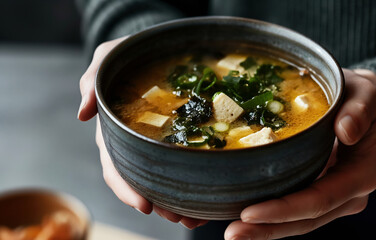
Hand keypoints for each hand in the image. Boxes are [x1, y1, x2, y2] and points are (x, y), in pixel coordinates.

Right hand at [78, 37, 207, 228]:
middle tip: (178, 218)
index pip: (115, 168)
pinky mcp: (172, 139)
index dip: (126, 190)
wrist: (152, 49)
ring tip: (196, 217)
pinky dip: (190, 185)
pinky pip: (179, 165)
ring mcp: (152, 144)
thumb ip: (92, 81)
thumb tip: (82, 113)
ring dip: (175, 202)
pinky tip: (206, 197)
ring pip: (160, 181)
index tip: (145, 206)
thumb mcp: (107, 59)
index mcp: (114, 132)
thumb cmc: (126, 55)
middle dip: (158, 203)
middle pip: (141, 182)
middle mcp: (132, 144)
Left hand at [224, 68, 375, 239]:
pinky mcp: (315, 191)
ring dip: (264, 230)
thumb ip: (361, 110)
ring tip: (233, 232)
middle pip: (304, 220)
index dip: (284, 209)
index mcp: (359, 175)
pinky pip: (292, 210)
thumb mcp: (366, 95)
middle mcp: (346, 194)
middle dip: (267, 229)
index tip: (249, 212)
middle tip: (232, 233)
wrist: (362, 106)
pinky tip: (243, 218)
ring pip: (297, 222)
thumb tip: (347, 130)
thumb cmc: (361, 100)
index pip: (319, 199)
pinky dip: (269, 218)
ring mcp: (331, 197)